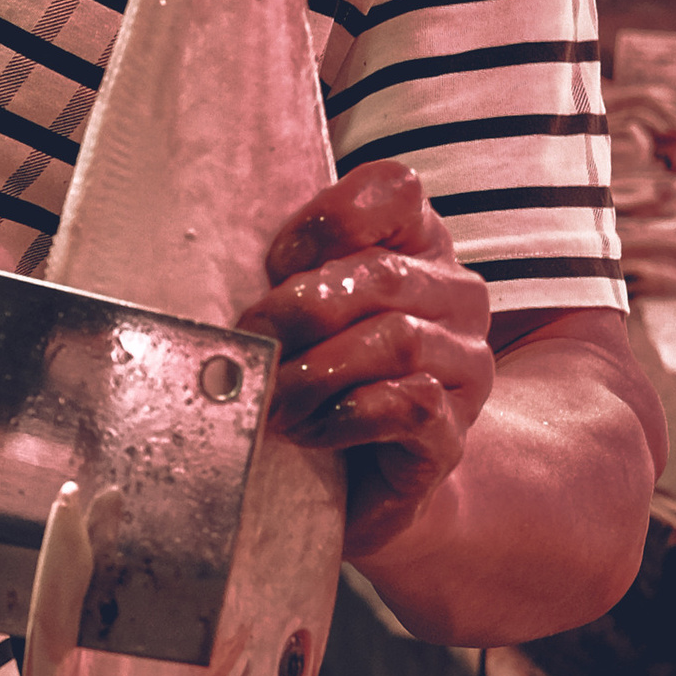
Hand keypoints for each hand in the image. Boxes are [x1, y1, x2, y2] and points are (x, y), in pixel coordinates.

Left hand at [242, 163, 494, 560]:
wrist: (361, 486)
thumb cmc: (318, 378)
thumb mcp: (298, 309)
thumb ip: (282, 269)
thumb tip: (210, 253)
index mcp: (419, 244)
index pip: (395, 189)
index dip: (326, 218)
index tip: (275, 262)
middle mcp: (456, 296)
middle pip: (381, 274)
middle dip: (298, 309)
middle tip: (249, 341)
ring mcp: (465, 366)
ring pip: (396, 340)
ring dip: (313, 371)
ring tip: (271, 400)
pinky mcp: (453, 433)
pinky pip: (408, 405)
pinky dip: (344, 416)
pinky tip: (309, 431)